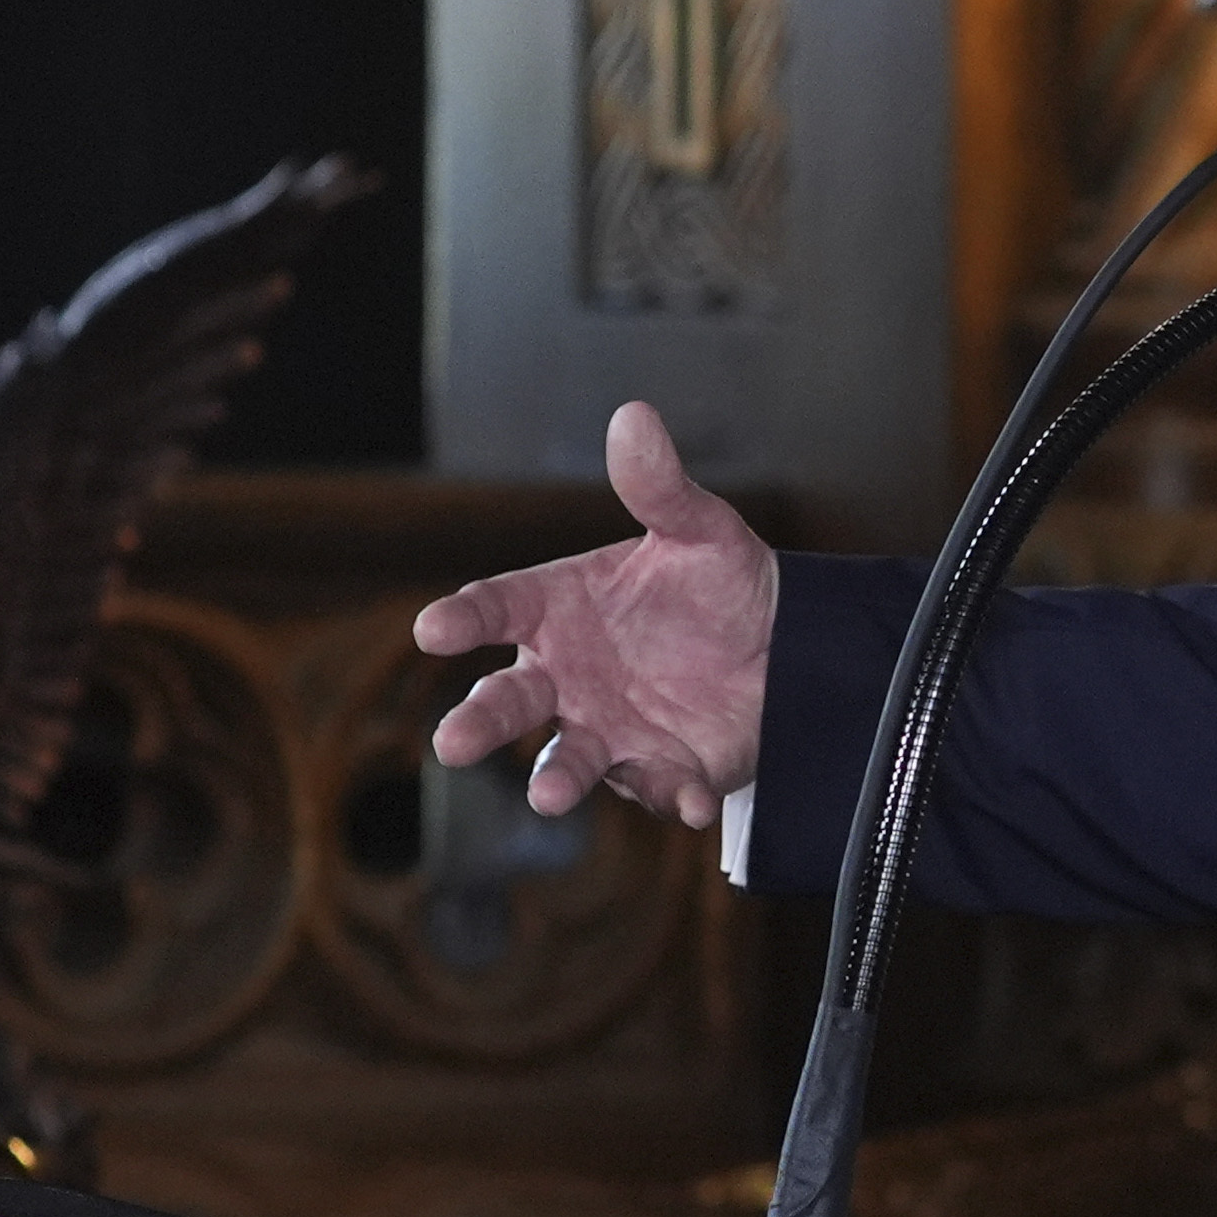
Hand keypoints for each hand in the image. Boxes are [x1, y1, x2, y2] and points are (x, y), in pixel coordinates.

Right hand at [413, 402, 779, 827]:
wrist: (783, 644)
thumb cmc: (718, 584)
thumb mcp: (699, 530)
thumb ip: (660, 487)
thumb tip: (634, 416)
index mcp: (558, 606)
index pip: (497, 606)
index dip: (463, 617)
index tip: (432, 628)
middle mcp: (567, 674)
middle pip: (508, 700)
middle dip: (480, 722)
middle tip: (454, 743)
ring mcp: (609, 726)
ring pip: (569, 759)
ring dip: (559, 778)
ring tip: (550, 795)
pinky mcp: (663, 767)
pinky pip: (660, 787)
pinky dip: (670, 795)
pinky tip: (689, 799)